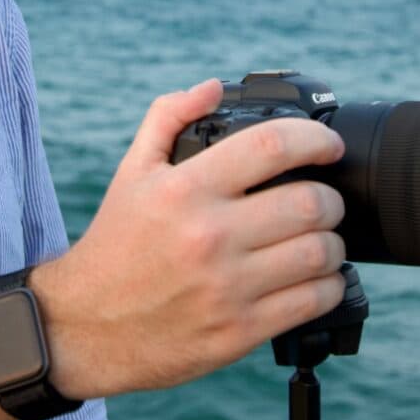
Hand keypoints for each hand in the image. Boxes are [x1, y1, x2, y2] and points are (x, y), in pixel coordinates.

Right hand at [34, 80, 348, 399]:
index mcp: (185, 190)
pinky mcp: (239, 332)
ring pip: (320, 254)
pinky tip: (318, 279)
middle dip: (330, 198)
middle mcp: (208, 236)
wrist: (85, 326)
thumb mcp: (131, 172)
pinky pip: (312, 302)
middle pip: (309, 203)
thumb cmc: (116, 245)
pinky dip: (329, 286)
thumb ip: (168, 118)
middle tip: (325, 200)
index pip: (272, 147)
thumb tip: (213, 88)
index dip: (315, 140)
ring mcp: (226, 288)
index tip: (328, 146)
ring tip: (323, 239)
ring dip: (334, 243)